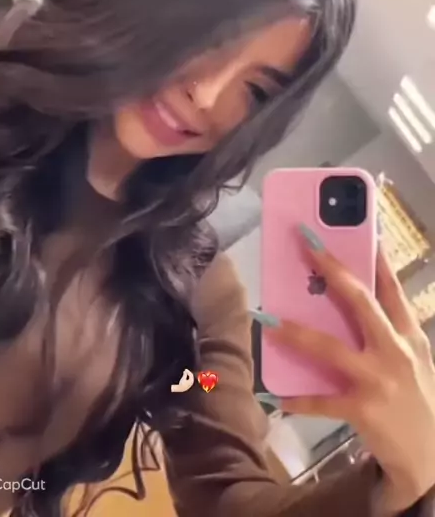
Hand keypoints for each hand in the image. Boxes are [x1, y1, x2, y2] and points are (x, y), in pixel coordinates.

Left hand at [269, 227, 434, 512]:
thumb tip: (348, 303)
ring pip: (330, 348)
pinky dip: (299, 400)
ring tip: (269, 321)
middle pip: (360, 301)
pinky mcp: (365, 409)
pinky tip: (278, 399)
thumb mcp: (412, 360)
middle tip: (306, 244)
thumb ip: (387, 332)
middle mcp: (396, 350)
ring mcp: (380, 379)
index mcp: (408, 335)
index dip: (375, 256)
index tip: (361, 227)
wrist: (433, 461)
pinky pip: (323, 401)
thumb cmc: (418, 401)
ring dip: (296, 333)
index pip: (391, 287)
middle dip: (332, 270)